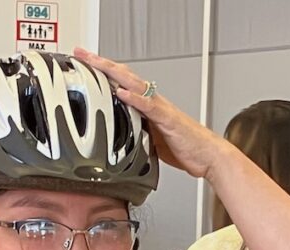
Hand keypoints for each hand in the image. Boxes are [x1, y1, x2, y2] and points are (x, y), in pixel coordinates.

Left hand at [73, 48, 233, 180]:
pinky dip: (134, 98)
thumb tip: (118, 136)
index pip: (121, 82)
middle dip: (101, 64)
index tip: (84, 65)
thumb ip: (135, 132)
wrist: (208, 155)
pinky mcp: (168, 119)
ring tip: (95, 63)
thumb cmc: (185, 148)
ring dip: (114, 73)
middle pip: (124, 75)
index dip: (102, 72)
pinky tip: (121, 92)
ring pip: (134, 84)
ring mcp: (160, 108)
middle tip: (81, 54)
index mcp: (148, 106)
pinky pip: (149, 105)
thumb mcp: (151, 140)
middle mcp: (153, 101)